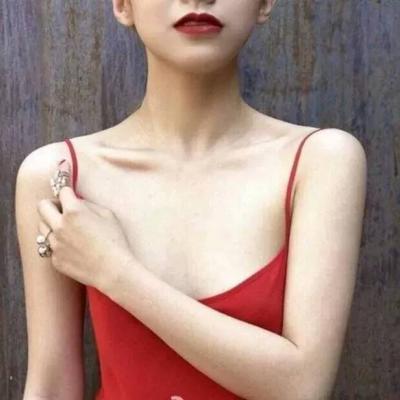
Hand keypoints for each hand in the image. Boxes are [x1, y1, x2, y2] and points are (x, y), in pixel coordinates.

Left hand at [37, 159, 133, 289]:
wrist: (114, 270)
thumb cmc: (116, 240)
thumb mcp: (108, 215)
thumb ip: (89, 205)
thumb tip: (77, 201)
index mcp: (74, 211)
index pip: (62, 190)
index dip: (65, 185)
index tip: (64, 178)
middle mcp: (60, 226)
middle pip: (42, 206)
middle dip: (52, 204)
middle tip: (63, 209)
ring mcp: (55, 244)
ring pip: (42, 227)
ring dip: (52, 224)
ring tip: (67, 229)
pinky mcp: (55, 260)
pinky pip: (49, 246)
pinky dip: (58, 243)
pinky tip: (73, 247)